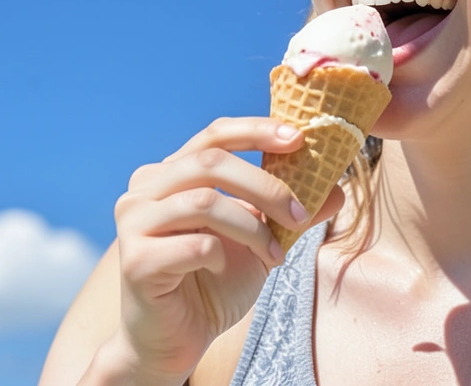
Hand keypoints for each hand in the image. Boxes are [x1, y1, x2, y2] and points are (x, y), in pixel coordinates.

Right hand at [109, 117, 344, 380]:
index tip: (299, 138)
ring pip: (205, 202)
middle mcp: (144, 190)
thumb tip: (337, 191)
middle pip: (211, 163)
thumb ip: (288, 214)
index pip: (214, 136)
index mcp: (170, 174)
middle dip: (266, 186)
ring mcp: (134, 222)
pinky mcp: (136, 259)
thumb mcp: (260, 243)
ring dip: (253, 229)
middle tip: (300, 214)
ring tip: (272, 256)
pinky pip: (196, 244)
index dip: (256, 130)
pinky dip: (223, 256)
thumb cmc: (213, 284)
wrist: (176, 340)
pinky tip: (221, 270)